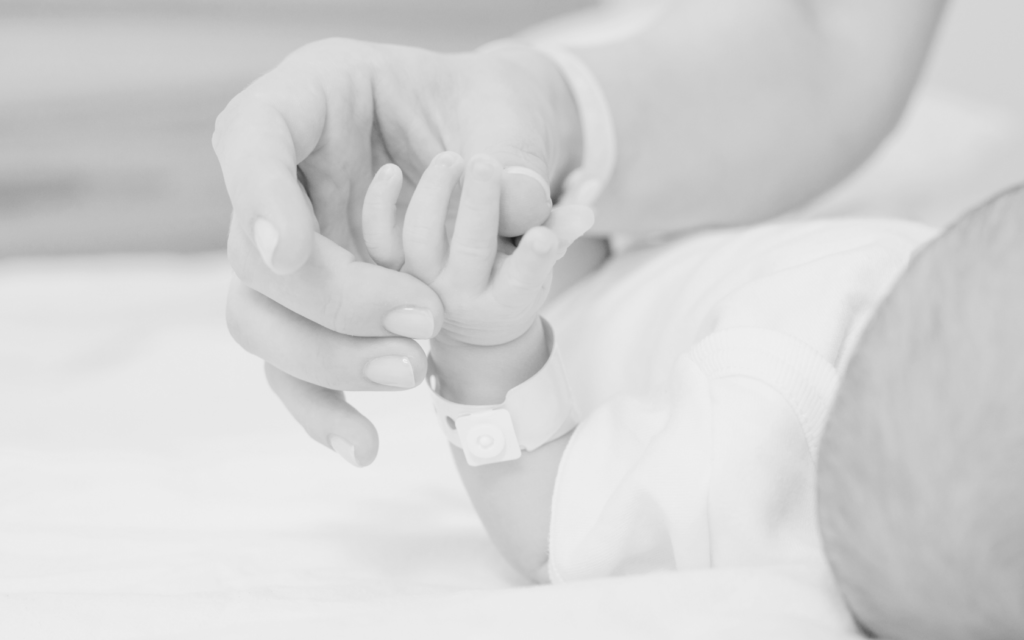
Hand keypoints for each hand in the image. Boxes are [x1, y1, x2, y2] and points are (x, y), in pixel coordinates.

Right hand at [213, 39, 580, 465]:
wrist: (486, 147)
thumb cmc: (489, 109)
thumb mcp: (506, 107)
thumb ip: (512, 155)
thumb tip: (521, 209)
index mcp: (314, 95)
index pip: (253, 135)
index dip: (259, 199)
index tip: (292, 254)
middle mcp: (285, 177)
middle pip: (254, 254)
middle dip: (333, 300)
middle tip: (423, 318)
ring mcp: (291, 246)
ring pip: (261, 321)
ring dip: (326, 361)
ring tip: (412, 373)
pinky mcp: (313, 305)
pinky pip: (292, 364)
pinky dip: (320, 408)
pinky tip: (361, 445)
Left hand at [362, 152, 593, 348]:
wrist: (470, 320)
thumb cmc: (516, 275)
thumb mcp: (546, 255)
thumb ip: (565, 222)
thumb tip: (587, 188)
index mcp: (506, 300)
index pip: (522, 281)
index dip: (534, 260)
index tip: (545, 234)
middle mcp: (460, 297)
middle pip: (470, 252)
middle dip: (479, 207)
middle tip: (486, 164)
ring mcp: (422, 282)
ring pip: (420, 241)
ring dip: (434, 195)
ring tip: (452, 158)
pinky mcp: (392, 265)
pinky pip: (378, 239)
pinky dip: (379, 206)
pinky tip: (391, 170)